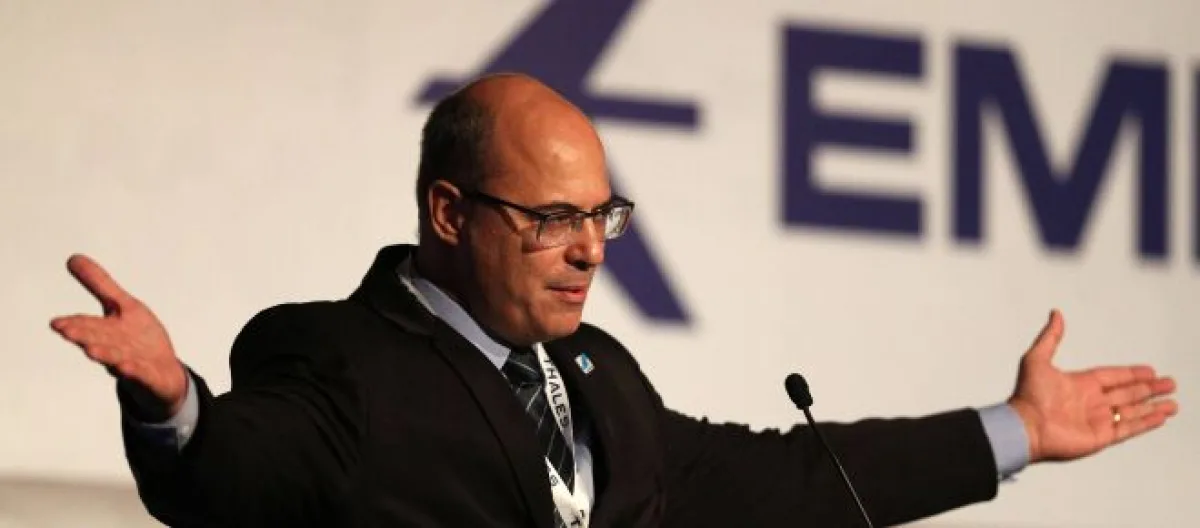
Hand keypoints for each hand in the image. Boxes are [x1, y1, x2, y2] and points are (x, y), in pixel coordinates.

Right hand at [50, 254, 187, 416]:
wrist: (162, 376)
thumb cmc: (138, 339)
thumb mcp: (122, 306)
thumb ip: (99, 285)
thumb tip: (72, 257)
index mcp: (106, 332)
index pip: (88, 326)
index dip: (73, 324)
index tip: (56, 323)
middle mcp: (116, 349)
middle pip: (98, 341)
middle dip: (82, 336)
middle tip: (66, 331)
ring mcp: (132, 364)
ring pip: (116, 360)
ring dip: (104, 355)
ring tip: (91, 350)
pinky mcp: (151, 377)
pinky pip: (143, 375)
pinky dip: (135, 371)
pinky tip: (127, 367)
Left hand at [1007, 309, 1178, 463]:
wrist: (1025, 426)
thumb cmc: (1027, 395)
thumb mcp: (1037, 359)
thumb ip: (1050, 337)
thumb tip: (1056, 314)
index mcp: (1079, 384)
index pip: (1113, 377)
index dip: (1131, 374)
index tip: (1150, 371)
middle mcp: (1091, 402)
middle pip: (1127, 394)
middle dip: (1149, 389)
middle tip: (1169, 384)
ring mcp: (1097, 420)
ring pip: (1132, 411)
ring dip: (1152, 407)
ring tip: (1172, 404)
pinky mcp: (1101, 436)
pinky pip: (1129, 428)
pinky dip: (1145, 423)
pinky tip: (1160, 417)